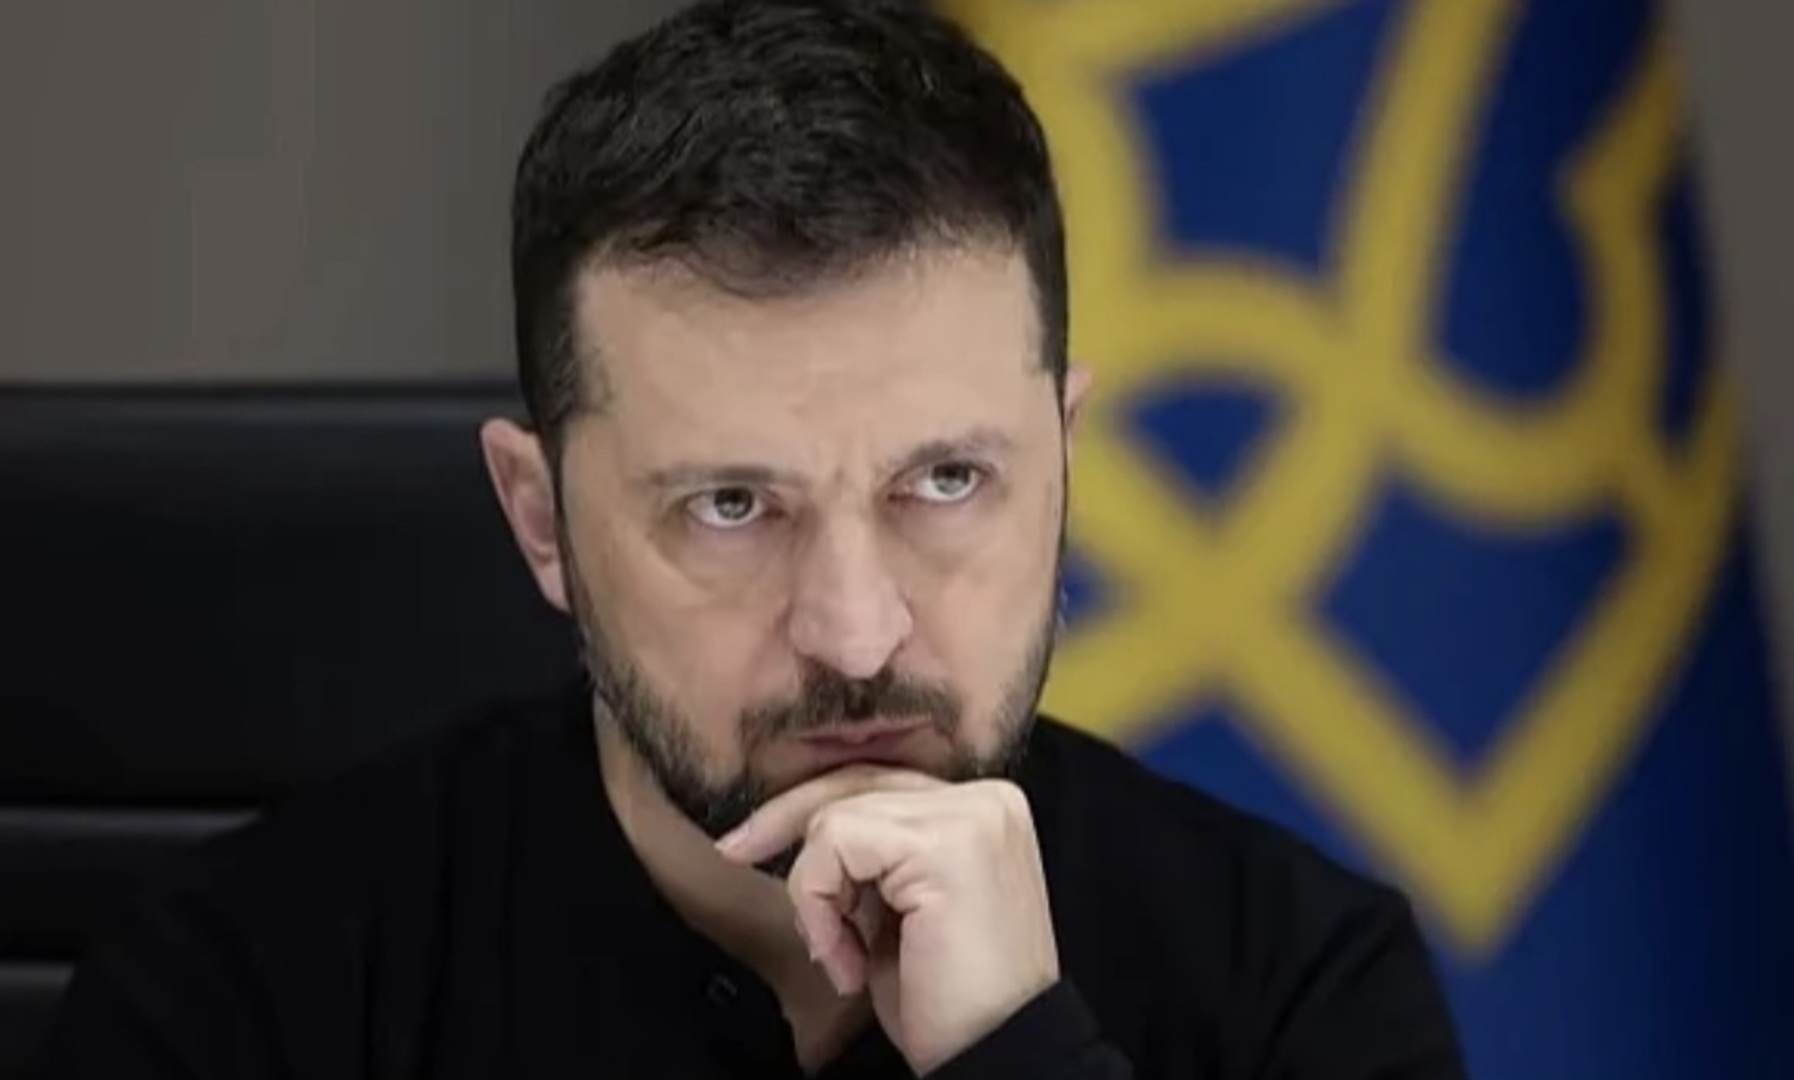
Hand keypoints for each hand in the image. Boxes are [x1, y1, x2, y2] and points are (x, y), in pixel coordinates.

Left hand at [714, 766, 1060, 1074]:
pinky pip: (836, 841)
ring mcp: (971, 816)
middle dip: (782, 823)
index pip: (877, 782)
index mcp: (982, 812)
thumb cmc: (951, 1005)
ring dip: (816, 896)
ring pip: (835, 815)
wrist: (997, 1059)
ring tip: (845, 958)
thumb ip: (872, 858)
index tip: (749, 841)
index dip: (807, 810)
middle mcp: (986, 801)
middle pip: (853, 781)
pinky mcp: (946, 844)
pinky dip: (821, 905)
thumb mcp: (900, 910)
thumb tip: (798, 826)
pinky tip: (849, 962)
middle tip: (733, 853)